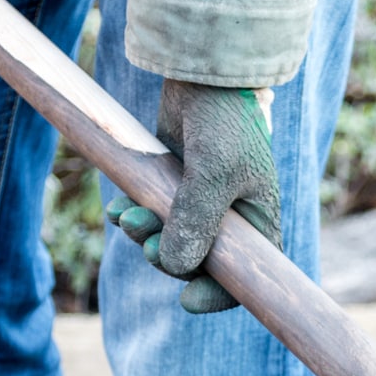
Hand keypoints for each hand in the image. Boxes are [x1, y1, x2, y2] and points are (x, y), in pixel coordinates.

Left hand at [104, 79, 280, 313]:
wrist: (204, 75)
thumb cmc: (223, 122)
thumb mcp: (213, 174)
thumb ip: (195, 222)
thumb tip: (175, 268)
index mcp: (256, 224)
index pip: (243, 278)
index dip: (217, 295)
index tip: (187, 301)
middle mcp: (230, 220)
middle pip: (196, 264)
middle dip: (167, 257)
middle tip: (145, 239)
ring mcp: (199, 204)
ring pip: (168, 242)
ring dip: (144, 236)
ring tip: (127, 217)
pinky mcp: (172, 188)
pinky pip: (151, 217)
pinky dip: (133, 217)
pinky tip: (119, 208)